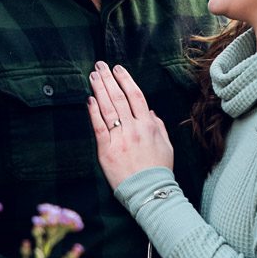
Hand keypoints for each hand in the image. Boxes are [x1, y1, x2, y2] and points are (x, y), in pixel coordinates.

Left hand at [88, 62, 173, 187]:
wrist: (149, 192)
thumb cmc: (159, 170)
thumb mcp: (166, 145)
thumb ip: (158, 126)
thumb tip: (151, 111)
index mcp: (149, 125)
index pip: (136, 95)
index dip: (125, 79)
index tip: (117, 69)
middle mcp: (134, 128)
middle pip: (119, 97)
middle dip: (108, 79)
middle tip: (100, 66)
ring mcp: (120, 138)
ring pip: (108, 108)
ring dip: (100, 90)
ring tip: (93, 76)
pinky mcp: (107, 150)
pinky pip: (99, 127)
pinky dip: (94, 112)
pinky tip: (90, 100)